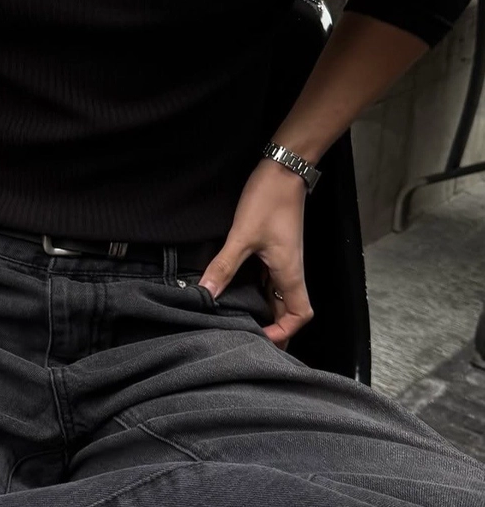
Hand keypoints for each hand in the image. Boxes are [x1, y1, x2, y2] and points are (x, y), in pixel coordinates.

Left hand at [198, 159, 312, 348]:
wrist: (284, 168)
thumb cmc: (269, 199)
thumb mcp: (242, 235)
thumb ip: (224, 266)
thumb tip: (205, 292)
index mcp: (290, 272)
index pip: (300, 315)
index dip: (285, 331)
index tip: (259, 338)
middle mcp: (290, 270)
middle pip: (288, 310)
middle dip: (271, 326)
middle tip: (243, 334)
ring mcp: (283, 260)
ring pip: (278, 295)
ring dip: (263, 308)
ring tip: (237, 318)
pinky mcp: (274, 249)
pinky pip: (269, 279)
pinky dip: (257, 290)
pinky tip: (235, 290)